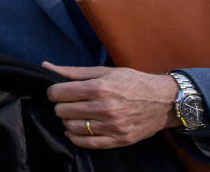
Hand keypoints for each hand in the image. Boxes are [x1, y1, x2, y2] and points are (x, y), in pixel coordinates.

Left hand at [43, 62, 178, 148]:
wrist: (164, 101)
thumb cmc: (131, 81)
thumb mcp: (103, 71)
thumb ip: (72, 72)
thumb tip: (45, 67)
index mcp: (100, 88)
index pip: (59, 93)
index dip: (53, 91)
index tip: (57, 91)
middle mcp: (105, 108)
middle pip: (62, 111)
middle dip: (60, 105)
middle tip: (67, 102)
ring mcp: (112, 126)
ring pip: (71, 127)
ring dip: (67, 120)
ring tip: (74, 114)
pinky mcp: (119, 140)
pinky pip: (87, 143)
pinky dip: (75, 136)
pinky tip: (77, 128)